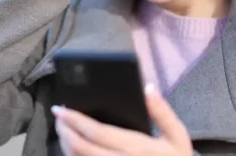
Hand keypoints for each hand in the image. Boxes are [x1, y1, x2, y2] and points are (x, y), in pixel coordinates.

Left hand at [52, 84, 192, 155]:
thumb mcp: (177, 135)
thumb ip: (162, 111)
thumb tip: (148, 88)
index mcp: (136, 148)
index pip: (97, 132)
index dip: (74, 119)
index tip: (60, 108)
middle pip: (81, 147)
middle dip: (64, 130)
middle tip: (58, 116)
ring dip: (66, 144)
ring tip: (63, 129)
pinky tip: (73, 146)